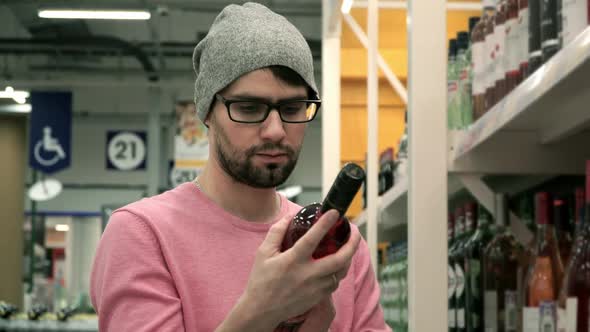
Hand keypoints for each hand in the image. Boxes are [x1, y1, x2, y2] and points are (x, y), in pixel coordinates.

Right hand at [238, 209, 360, 328]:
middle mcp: (307, 275)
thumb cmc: (261, 281)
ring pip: (340, 272)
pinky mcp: (317, 298)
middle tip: (355, 232)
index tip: (334, 213)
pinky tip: (336, 265)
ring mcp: (315, 288)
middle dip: (352, 244)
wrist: (261, 310)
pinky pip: (334, 283)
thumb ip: (277, 232)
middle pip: (339, 259)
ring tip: (348, 247)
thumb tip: (290, 217)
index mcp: (293, 261)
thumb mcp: (263, 252)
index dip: (325, 223)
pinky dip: (338, 272)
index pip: (313, 238)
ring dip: (347, 258)